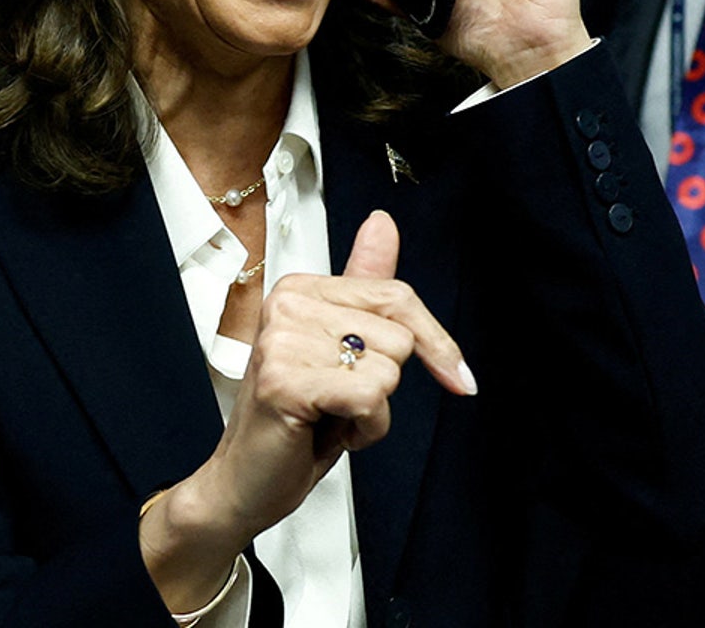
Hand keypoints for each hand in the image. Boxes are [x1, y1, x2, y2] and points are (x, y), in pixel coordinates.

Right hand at [139, 211, 473, 610]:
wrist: (246, 482)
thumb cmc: (297, 421)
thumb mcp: (341, 349)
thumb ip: (364, 286)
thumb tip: (383, 222)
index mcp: (299, 289)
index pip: (397, 297)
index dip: (435, 344)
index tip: (458, 376)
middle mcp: (286, 306)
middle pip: (399, 337)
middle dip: (384, 384)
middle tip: (339, 403)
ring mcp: (281, 342)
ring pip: (388, 371)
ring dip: (373, 412)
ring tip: (329, 418)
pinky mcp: (285, 382)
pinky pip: (370, 398)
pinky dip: (364, 429)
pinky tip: (327, 433)